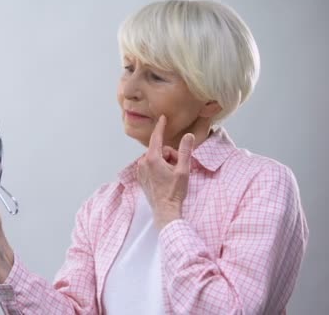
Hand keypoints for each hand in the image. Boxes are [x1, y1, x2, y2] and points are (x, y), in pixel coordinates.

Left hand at [136, 115, 194, 229]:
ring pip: (155, 158)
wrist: (165, 210)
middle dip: (170, 155)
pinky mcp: (140, 177)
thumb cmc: (174, 191)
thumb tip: (188, 136)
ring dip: (164, 162)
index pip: (156, 138)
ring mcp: (140, 171)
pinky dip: (158, 168)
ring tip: (171, 176)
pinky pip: (150, 166)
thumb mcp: (183, 169)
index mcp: (152, 159)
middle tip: (177, 168)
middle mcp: (142, 163)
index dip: (161, 126)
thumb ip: (185, 151)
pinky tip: (164, 179)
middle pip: (159, 150)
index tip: (162, 118)